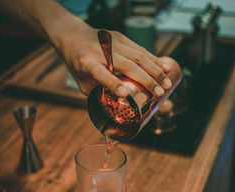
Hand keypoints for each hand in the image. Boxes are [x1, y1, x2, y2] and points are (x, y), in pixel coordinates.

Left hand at [54, 18, 171, 97]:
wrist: (74, 35)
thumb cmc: (77, 63)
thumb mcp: (81, 82)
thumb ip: (97, 92)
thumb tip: (116, 106)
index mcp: (87, 63)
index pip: (101, 73)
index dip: (113, 83)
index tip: (125, 94)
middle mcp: (101, 51)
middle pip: (127, 65)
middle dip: (146, 80)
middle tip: (160, 93)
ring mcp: (113, 42)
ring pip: (138, 56)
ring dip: (156, 71)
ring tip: (167, 84)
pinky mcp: (121, 37)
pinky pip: (140, 49)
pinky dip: (154, 59)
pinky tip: (165, 67)